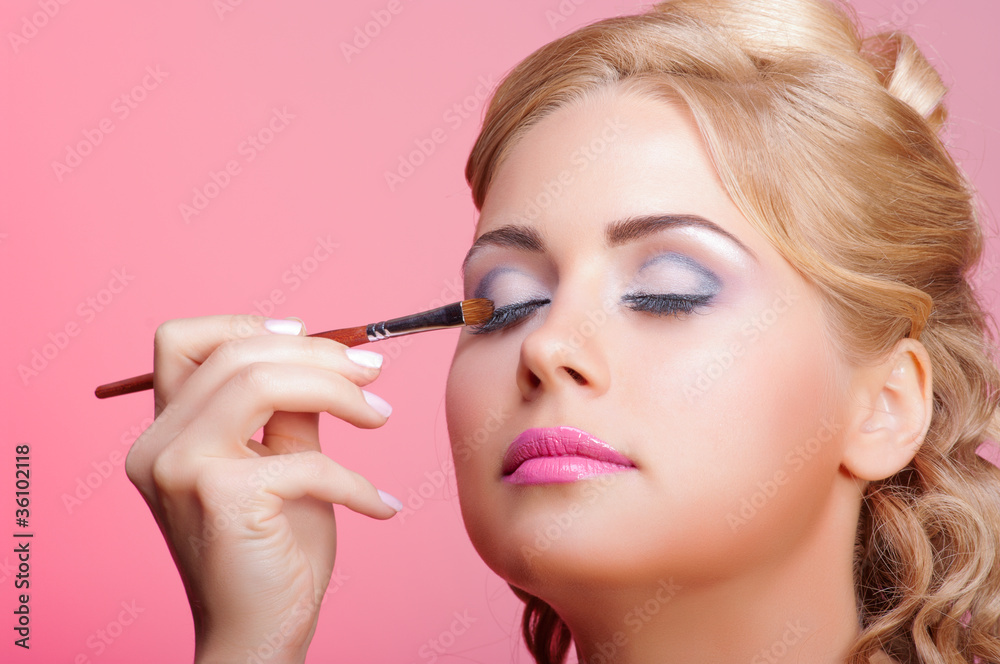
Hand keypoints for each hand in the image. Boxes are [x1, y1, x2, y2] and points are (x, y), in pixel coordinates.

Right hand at [124, 315, 399, 662]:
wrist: (258, 634)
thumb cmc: (272, 552)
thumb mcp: (282, 463)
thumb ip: (289, 411)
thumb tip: (326, 357)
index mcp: (165, 431)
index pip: (182, 340)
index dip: (247, 324)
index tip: (310, 335)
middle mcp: (157, 444)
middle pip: (236, 354)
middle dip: (319, 355)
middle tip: (373, 374)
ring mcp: (180, 467)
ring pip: (262, 382)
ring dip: (338, 392)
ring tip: (381, 418)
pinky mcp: (220, 495)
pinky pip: (307, 460)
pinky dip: (356, 482)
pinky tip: (382, 506)